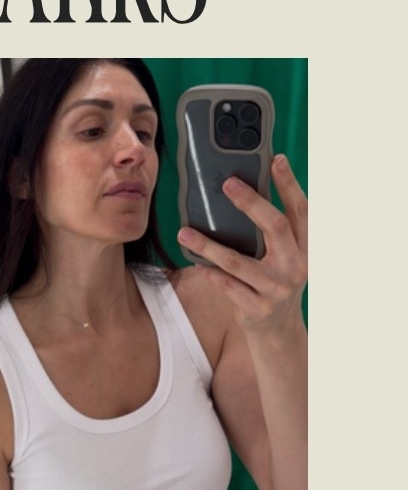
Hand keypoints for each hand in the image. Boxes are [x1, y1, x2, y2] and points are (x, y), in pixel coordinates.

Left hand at [177, 154, 307, 333]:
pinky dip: (209, 272)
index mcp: (305, 248)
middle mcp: (296, 266)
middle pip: (276, 227)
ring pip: (238, 262)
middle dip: (252, 203)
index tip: (277, 159)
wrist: (279, 330)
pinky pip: (227, 286)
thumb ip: (272, 231)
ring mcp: (277, 289)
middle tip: (227, 184)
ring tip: (185, 232)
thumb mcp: (284, 256)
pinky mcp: (258, 307)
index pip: (301, 210)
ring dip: (209, 245)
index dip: (290, 184)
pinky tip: (194, 261)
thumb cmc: (275, 281)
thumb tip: (242, 192)